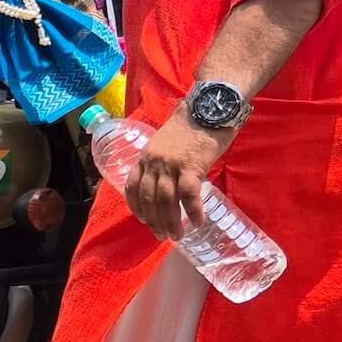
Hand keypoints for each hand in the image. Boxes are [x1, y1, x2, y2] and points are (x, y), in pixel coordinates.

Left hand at [123, 110, 224, 240]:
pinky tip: (197, 222)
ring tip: (176, 235)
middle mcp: (154, 161)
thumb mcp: (168, 143)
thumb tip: (169, 184)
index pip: (132, 186)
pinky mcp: (192, 166)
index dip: (136, 207)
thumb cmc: (193, 125)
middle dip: (153, 221)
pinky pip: (188, 195)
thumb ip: (164, 162)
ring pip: (165, 200)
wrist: (209, 107)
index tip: (143, 220)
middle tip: (160, 235)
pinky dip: (192, 211)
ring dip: (170, 221)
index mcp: (146, 156)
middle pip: (148, 198)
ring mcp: (171, 164)